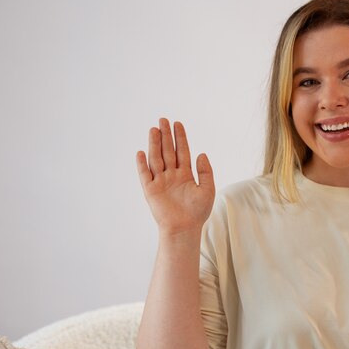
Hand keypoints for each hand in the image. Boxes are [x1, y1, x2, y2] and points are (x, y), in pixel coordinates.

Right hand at [136, 118, 214, 235]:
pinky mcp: (151, 190)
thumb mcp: (207, 190)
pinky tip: (141, 152)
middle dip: (166, 136)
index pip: (182, 152)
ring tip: (154, 129)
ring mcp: (160, 182)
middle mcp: (172, 176)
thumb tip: (201, 153)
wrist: (184, 229)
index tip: (178, 124)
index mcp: (185, 175)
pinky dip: (142, 164)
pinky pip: (145, 174)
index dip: (180, 138)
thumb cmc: (197, 212)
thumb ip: (206, 171)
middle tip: (163, 119)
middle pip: (168, 151)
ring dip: (155, 144)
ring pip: (156, 158)